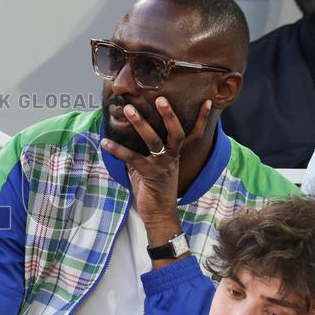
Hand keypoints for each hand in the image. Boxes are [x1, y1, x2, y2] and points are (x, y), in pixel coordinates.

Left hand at [103, 98, 210, 258]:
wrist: (160, 216)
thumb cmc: (155, 192)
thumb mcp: (149, 169)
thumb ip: (141, 154)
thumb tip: (125, 140)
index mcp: (176, 155)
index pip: (193, 134)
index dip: (202, 119)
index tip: (209, 102)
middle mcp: (172, 158)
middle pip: (176, 133)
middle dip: (169, 115)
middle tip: (160, 98)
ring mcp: (162, 166)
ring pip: (154, 141)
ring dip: (140, 124)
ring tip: (128, 110)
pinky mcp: (149, 175)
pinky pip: (132, 158)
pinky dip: (117, 150)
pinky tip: (105, 142)